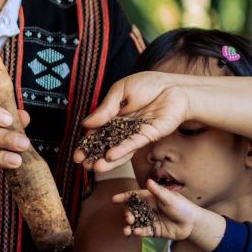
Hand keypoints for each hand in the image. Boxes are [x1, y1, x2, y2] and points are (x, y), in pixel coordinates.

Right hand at [76, 72, 192, 172]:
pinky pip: (134, 143)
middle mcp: (124, 128)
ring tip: (95, 168)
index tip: (77, 154)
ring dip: (108, 160)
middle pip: (107, 145)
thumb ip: (106, 108)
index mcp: (115, 116)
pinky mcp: (149, 135)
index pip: (98, 133)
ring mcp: (136, 133)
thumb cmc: (149, 84)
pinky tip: (111, 156)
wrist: (174, 86)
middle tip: (82, 165)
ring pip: (120, 149)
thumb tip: (86, 123)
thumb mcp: (121, 90)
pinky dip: (123, 149)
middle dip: (94, 156)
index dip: (87, 144)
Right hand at [113, 179, 225, 250]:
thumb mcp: (170, 198)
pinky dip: (138, 232)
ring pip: (135, 223)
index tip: (114, 199)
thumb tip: (149, 181)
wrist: (192, 223)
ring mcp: (150, 220)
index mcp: (151, 198)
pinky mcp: (153, 230)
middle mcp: (148, 208)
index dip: (124, 197)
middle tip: (129, 218)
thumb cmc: (182, 207)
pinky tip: (137, 233)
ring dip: (129, 226)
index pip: (135, 196)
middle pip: (133, 210)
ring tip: (127, 230)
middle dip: (127, 214)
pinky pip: (143, 231)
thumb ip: (158, 192)